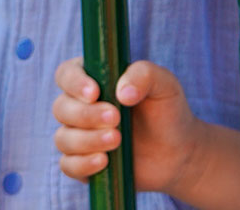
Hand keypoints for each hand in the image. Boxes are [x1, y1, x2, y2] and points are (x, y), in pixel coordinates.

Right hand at [51, 58, 202, 193]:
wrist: (178, 152)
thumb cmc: (167, 111)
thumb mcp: (164, 84)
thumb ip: (144, 75)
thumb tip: (121, 92)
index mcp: (93, 80)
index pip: (66, 74)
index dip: (74, 83)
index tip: (94, 93)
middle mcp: (80, 107)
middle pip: (61, 108)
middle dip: (86, 115)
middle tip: (116, 118)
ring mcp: (79, 136)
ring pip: (63, 138)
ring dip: (87, 140)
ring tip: (117, 140)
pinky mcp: (83, 164)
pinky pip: (68, 165)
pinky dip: (83, 164)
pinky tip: (104, 161)